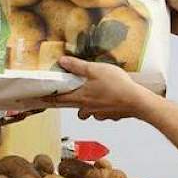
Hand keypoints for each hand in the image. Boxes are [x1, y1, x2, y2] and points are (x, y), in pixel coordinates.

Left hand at [42, 56, 157, 120]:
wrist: (137, 102)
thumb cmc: (116, 85)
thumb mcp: (95, 69)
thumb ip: (78, 66)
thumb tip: (62, 61)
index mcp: (80, 97)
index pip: (58, 99)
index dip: (48, 98)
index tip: (39, 98)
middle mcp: (87, 108)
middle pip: (72, 107)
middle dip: (67, 102)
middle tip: (66, 96)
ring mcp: (99, 114)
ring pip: (87, 112)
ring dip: (86, 106)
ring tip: (93, 96)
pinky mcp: (111, 115)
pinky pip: (102, 113)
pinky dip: (102, 108)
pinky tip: (109, 100)